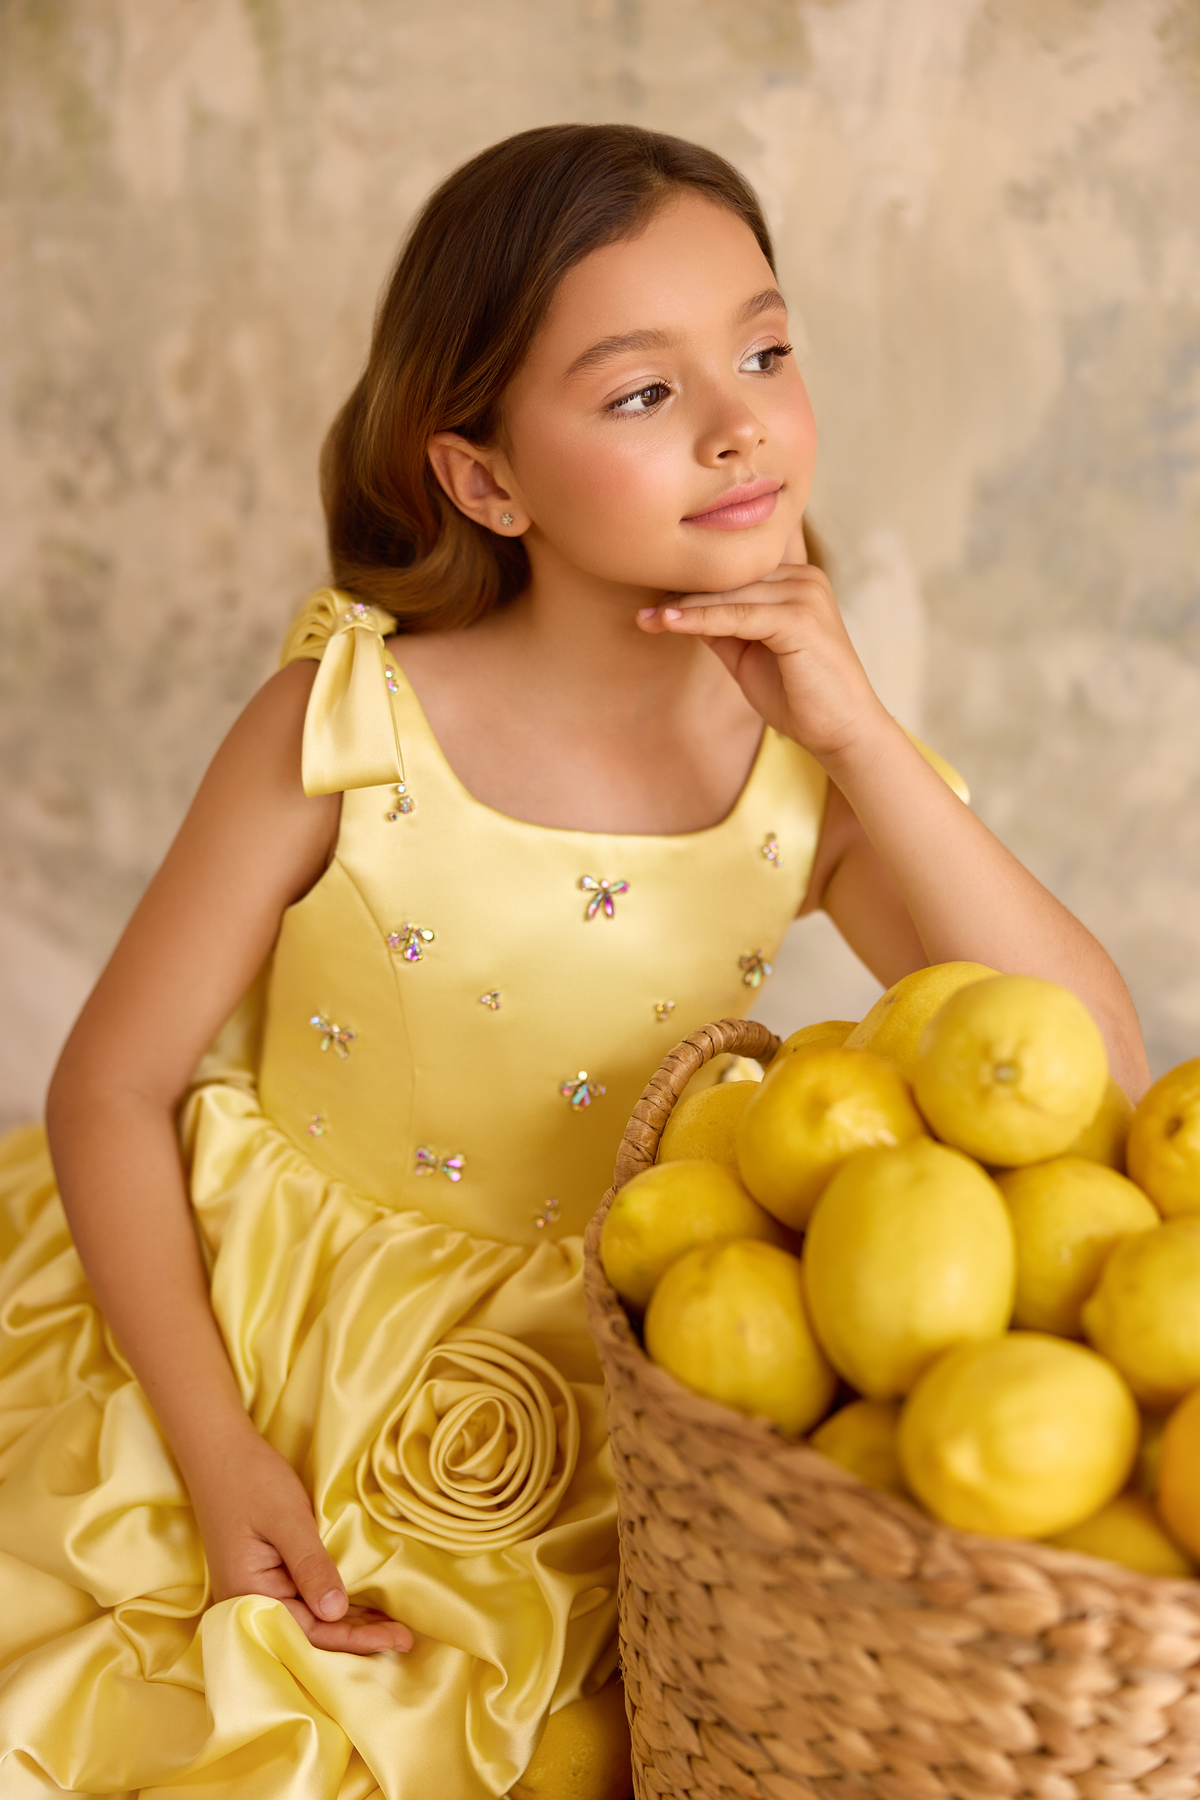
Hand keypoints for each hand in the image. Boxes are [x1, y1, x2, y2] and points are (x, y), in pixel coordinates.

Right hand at [185, 1423, 412, 1654]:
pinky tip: (360, 1609)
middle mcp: (247, 1603)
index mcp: (246, 1595)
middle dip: (357, 1638)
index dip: (353, 1639)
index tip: (394, 1638)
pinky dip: (333, 1607)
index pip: (308, 1632)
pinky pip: (302, 1601)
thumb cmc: (252, 1480)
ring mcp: (255, 1590)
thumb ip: (310, 1566)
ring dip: (348, 1625)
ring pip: (307, 1620)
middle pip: (308, 1634)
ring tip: (391, 1630)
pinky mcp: (264, 1576)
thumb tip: (336, 1612)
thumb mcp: (287, 1520)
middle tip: (405, 1639)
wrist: (219, 1451)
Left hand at [637, 559, 888, 767]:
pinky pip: (737, 615)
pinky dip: (700, 619)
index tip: (652, 596)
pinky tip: (669, 622)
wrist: (841, 731)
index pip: (737, 570)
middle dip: (682, 592)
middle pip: (730, 577)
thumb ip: (722, 626)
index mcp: (797, 579)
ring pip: (730, 593)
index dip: (694, 581)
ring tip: (647, 617)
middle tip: (641, 610)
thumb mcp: (749, 653)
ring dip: (684, 606)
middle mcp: (805, 577)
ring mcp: (805, 594)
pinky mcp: (800, 618)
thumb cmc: (799, 696)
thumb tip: (679, 608)